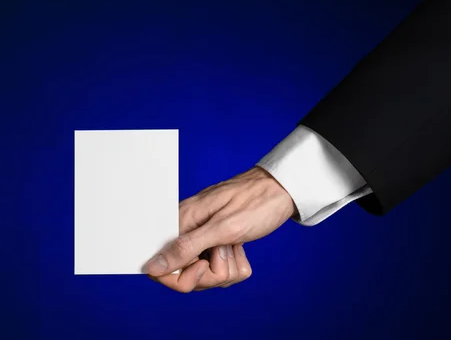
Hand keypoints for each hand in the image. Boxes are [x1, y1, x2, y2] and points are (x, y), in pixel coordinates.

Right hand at [143, 166, 296, 291]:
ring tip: (237, 244)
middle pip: (186, 277)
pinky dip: (235, 264)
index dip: (182, 276)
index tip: (204, 266)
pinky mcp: (220, 245)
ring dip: (227, 267)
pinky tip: (241, 247)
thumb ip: (186, 247)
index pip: (161, 267)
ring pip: (207, 277)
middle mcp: (189, 233)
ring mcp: (205, 240)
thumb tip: (151, 267)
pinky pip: (222, 271)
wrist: (283, 190)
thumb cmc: (255, 202)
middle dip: (212, 272)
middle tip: (228, 249)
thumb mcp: (222, 227)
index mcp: (181, 224)